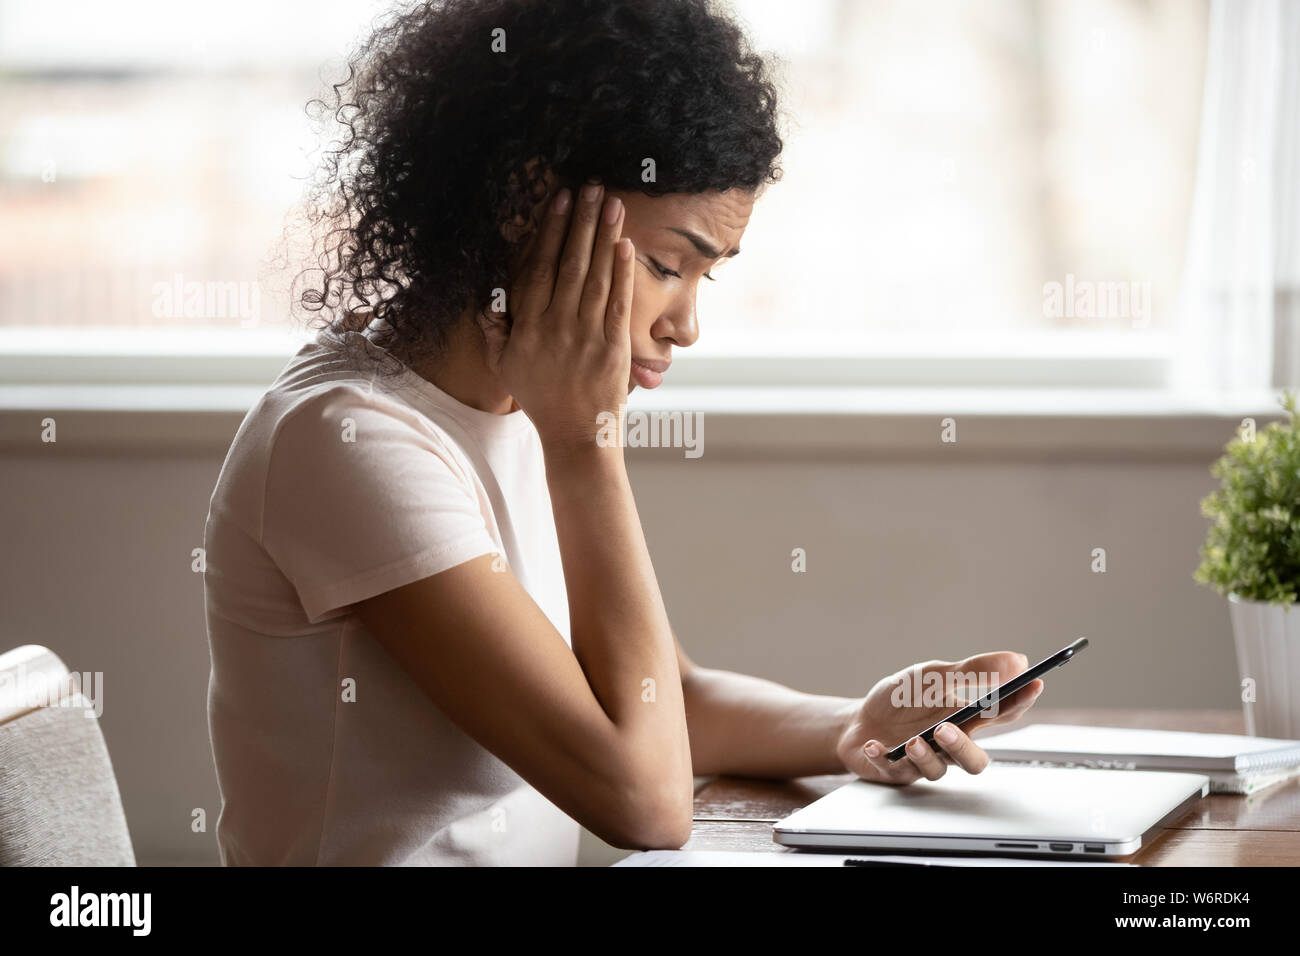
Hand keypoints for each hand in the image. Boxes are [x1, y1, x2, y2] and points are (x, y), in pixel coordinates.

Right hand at [479, 181, 634, 453]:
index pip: (538, 268)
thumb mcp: (506, 367)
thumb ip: (496, 331)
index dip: (549, 232)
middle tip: (590, 187)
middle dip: (580, 222)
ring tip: (611, 204)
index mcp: (528, 327)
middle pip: (569, 264)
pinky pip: (617, 302)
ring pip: (595, 276)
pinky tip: (625, 244)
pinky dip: (622, 272)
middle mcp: (555, 327)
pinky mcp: (613, 346)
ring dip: (603, 237)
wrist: (575, 434)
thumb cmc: (540, 398)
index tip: (557, 201)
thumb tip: (487, 301)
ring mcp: (586, 336)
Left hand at [835, 651, 1043, 784]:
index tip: (1033, 683)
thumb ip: (972, 671)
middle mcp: (949, 744)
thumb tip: (1016, 659)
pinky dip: (884, 758)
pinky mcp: (897, 771)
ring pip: (939, 771)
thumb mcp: (933, 676)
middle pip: (974, 761)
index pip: (1000, 715)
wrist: (856, 721)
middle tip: (946, 728)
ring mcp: (924, 760)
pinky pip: (894, 771)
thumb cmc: (900, 700)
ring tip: (911, 740)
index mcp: (964, 718)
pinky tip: (875, 745)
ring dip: (925, 756)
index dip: (1020, 701)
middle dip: (963, 747)